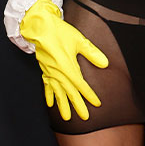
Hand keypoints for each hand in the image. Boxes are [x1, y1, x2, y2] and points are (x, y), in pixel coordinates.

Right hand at [19, 0, 108, 120]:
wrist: (40, 26)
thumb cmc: (60, 32)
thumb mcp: (79, 40)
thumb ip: (92, 53)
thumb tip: (105, 64)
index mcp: (66, 65)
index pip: (80, 84)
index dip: (89, 95)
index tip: (96, 104)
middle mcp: (57, 72)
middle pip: (69, 92)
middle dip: (77, 105)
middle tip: (84, 117)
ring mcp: (50, 72)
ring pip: (57, 92)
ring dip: (62, 105)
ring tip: (67, 118)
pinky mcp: (44, 70)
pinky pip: (47, 86)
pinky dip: (49, 96)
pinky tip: (50, 104)